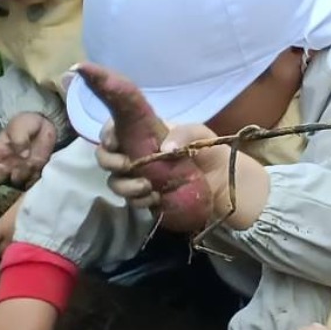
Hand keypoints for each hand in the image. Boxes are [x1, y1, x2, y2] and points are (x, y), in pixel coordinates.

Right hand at [0, 116, 57, 187]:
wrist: (45, 124)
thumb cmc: (26, 125)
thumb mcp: (20, 127)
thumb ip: (19, 140)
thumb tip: (23, 155)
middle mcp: (5, 163)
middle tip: (6, 166)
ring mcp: (19, 168)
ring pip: (14, 181)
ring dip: (20, 175)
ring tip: (29, 163)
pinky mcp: (34, 171)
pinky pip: (31, 181)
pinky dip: (34, 178)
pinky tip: (37, 170)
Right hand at [98, 122, 266, 228]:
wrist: (224, 182)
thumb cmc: (210, 151)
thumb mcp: (200, 134)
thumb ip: (184, 133)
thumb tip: (165, 148)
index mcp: (145, 134)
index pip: (114, 130)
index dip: (107, 134)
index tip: (114, 142)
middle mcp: (136, 154)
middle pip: (106, 157)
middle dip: (111, 162)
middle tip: (127, 165)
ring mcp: (138, 177)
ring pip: (114, 181)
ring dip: (125, 185)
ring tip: (146, 186)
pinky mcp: (145, 196)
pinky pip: (130, 199)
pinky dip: (138, 199)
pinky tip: (154, 198)